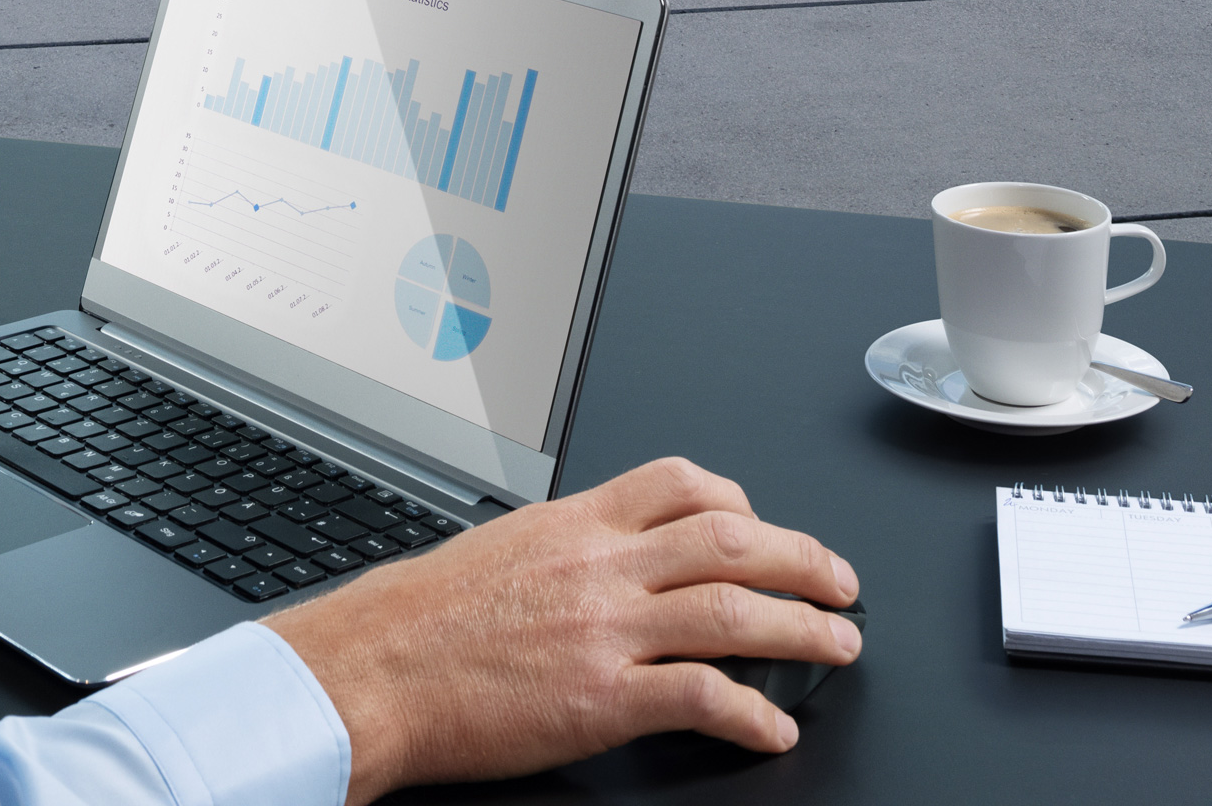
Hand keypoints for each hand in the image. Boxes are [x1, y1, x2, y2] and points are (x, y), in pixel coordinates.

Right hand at [268, 458, 858, 801]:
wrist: (371, 671)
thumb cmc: (417, 619)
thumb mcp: (498, 550)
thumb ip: (563, 549)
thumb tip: (603, 558)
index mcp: (575, 523)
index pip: (683, 483)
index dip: (743, 501)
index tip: (765, 526)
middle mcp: (601, 565)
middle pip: (732, 539)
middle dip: (802, 559)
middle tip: (840, 582)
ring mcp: (606, 629)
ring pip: (735, 610)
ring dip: (802, 629)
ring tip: (837, 646)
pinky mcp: (602, 698)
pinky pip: (702, 696)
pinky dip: (752, 713)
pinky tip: (773, 729)